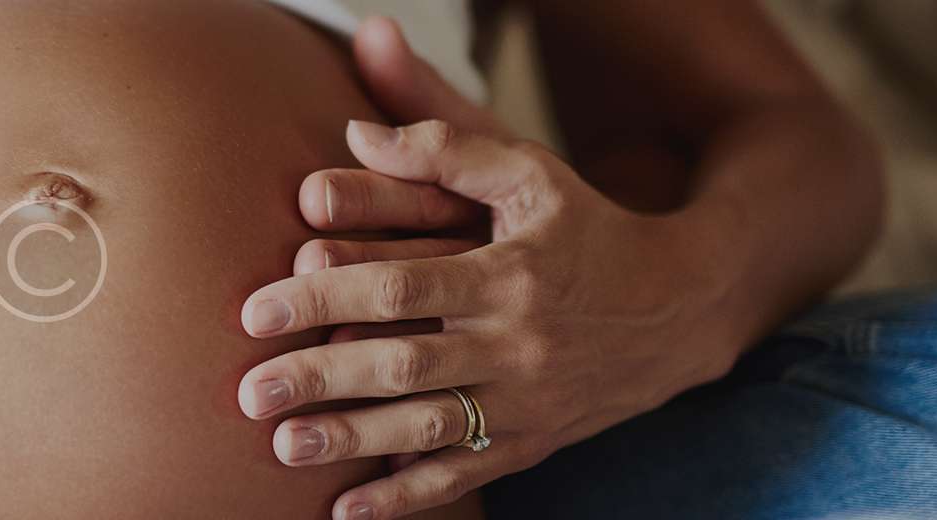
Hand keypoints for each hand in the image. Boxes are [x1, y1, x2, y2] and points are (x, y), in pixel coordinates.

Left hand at [237, 18, 745, 518]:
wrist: (686, 304)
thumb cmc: (589, 227)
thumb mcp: (531, 173)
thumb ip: (445, 148)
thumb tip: (357, 132)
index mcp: (507, 272)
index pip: (401, 287)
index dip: (324, 298)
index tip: (256, 310)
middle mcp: (517, 341)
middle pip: (405, 364)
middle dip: (321, 379)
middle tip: (250, 392)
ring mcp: (528, 399)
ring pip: (430, 427)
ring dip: (352, 440)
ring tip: (284, 447)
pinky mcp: (535, 440)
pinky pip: (466, 474)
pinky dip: (407, 496)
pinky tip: (349, 509)